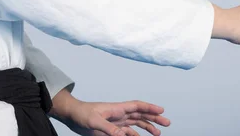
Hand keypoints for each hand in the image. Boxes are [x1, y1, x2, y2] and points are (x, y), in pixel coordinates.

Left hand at [51, 91, 169, 135]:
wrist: (72, 116)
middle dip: (154, 118)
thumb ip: (109, 129)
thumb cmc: (82, 114)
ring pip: (136, 123)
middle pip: (140, 115)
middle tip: (167, 123)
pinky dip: (136, 135)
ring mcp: (117, 121)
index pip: (137, 106)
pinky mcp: (112, 129)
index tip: (162, 111)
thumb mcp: (94, 121)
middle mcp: (119, 114)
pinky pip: (128, 132)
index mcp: (117, 108)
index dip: (150, 108)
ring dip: (148, 127)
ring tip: (158, 133)